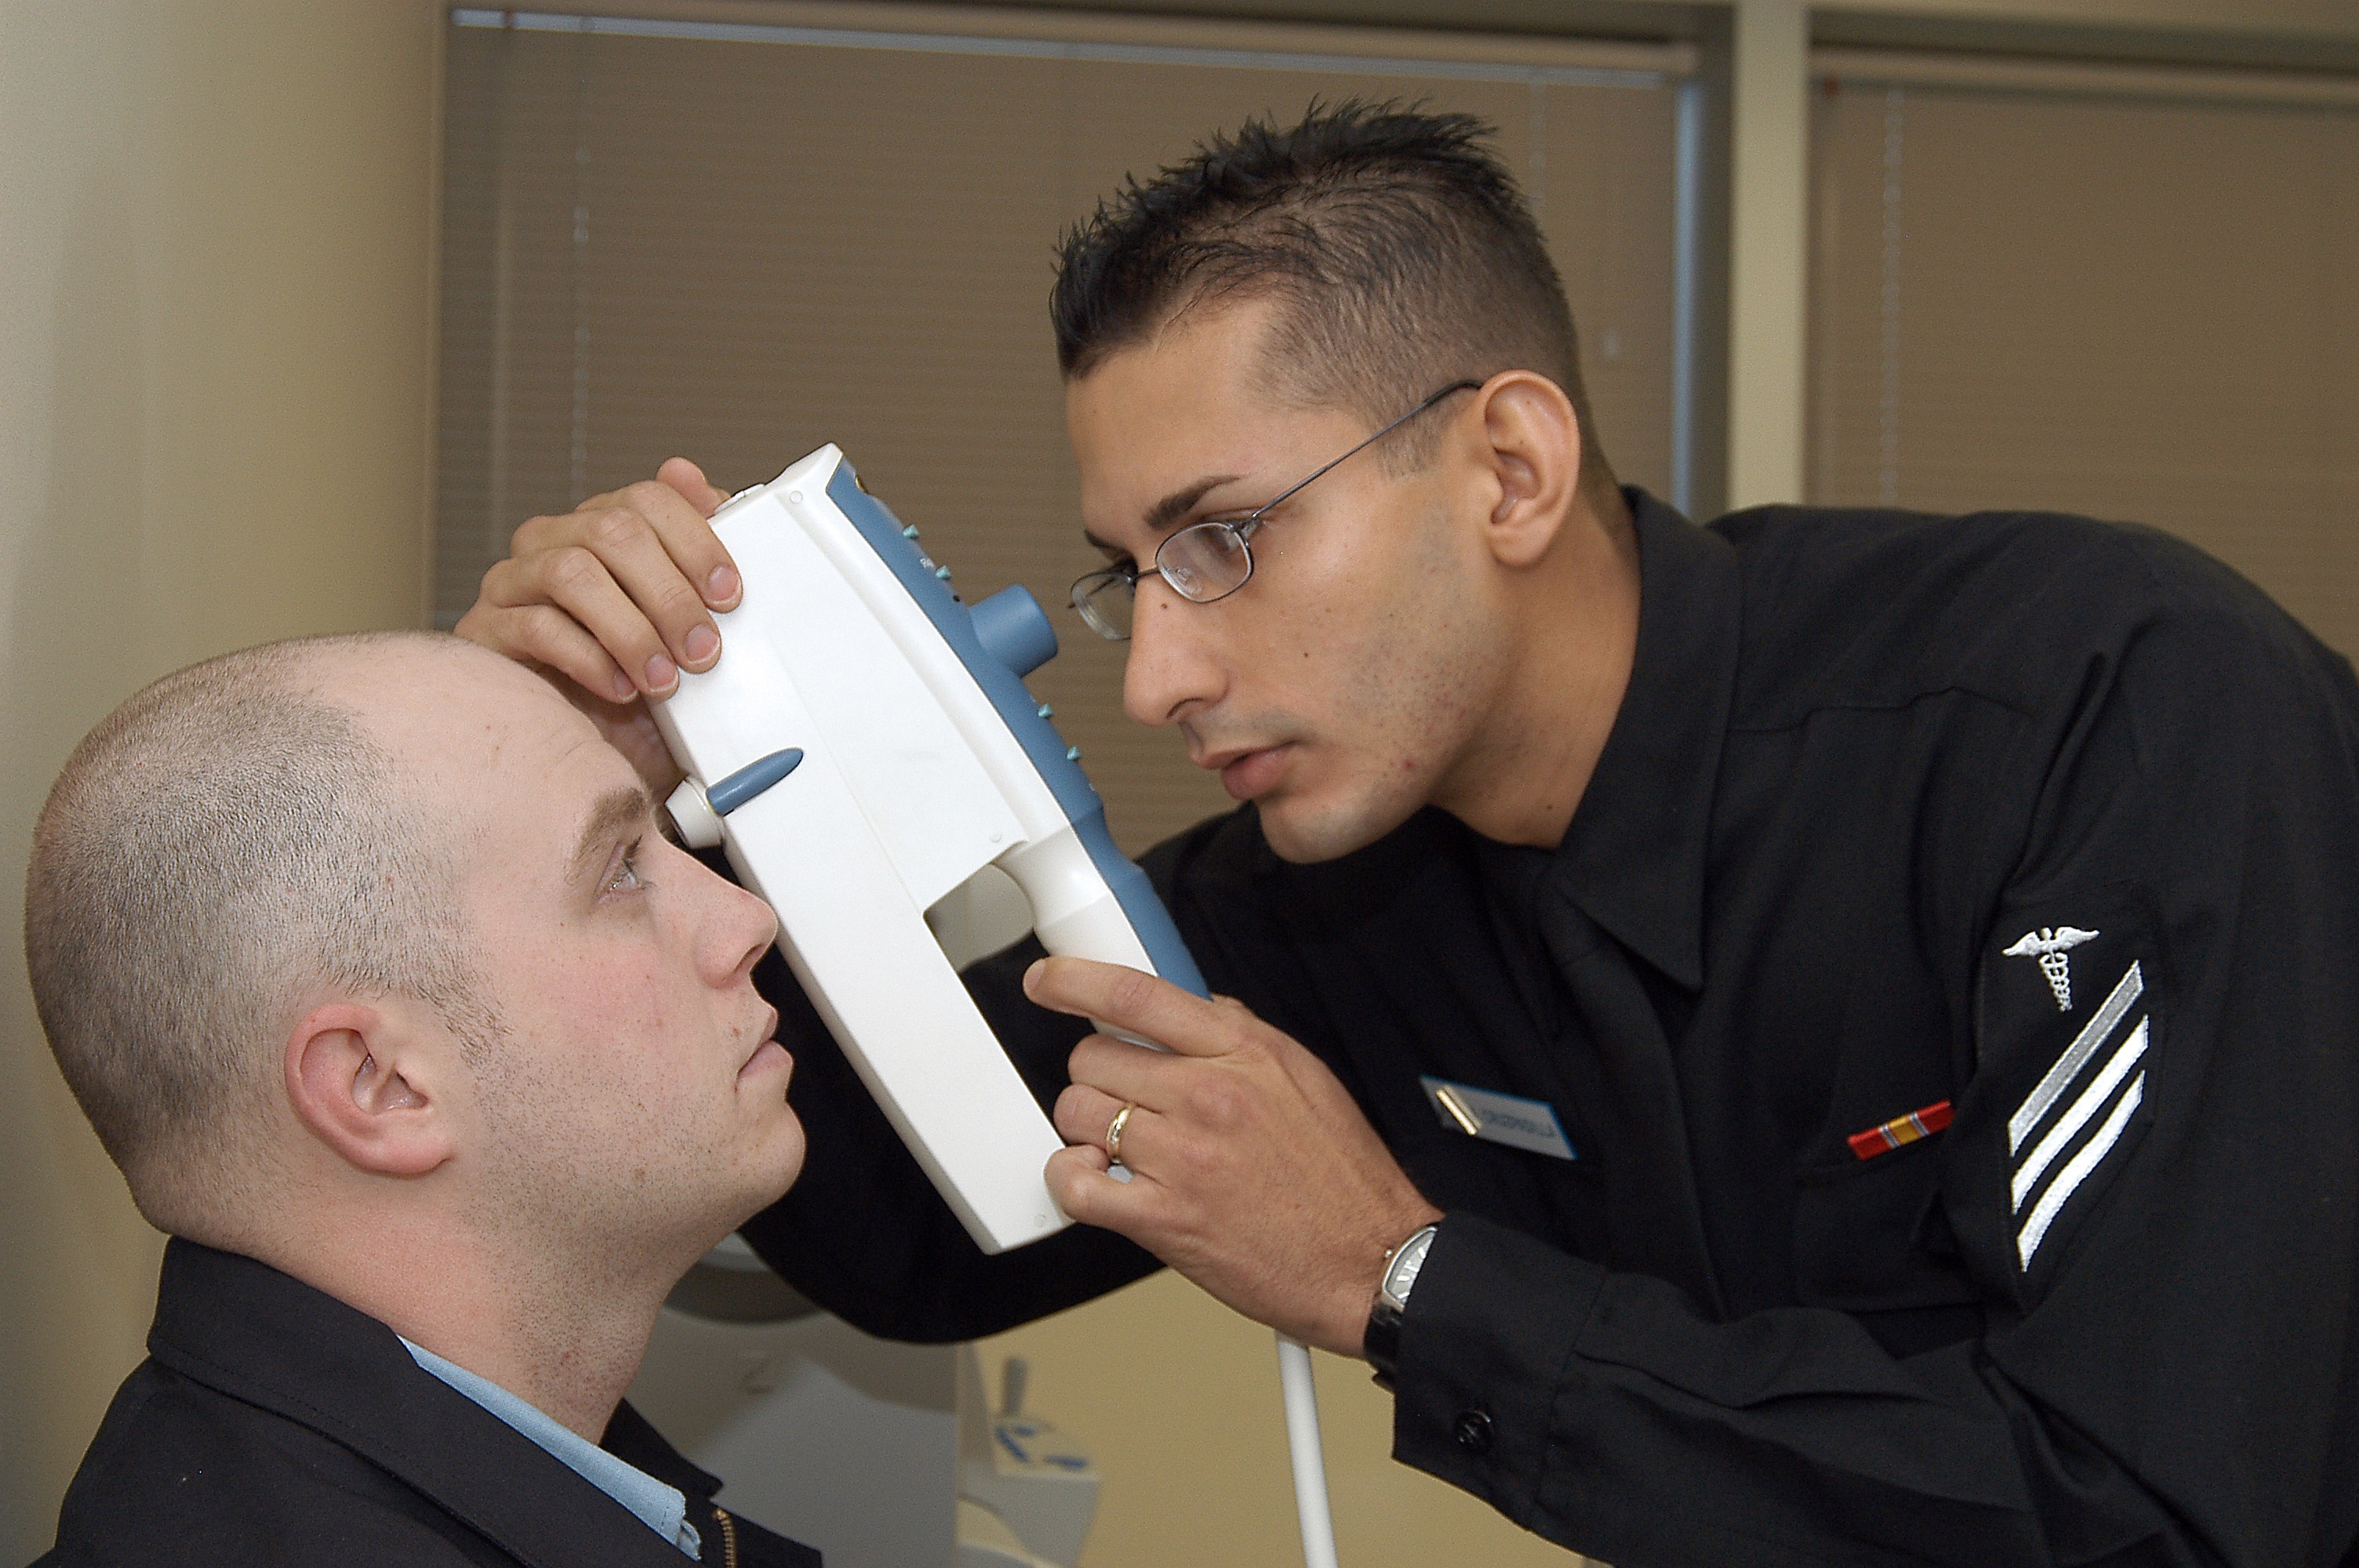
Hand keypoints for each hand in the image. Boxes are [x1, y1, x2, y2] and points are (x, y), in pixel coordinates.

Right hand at [454, 458, 738, 788]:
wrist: (589, 749)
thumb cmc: (637, 679)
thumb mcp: (683, 621)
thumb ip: (694, 555)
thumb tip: (699, 483)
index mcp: (602, 526)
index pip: (646, 500)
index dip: (694, 541)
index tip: (728, 593)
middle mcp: (553, 542)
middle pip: (611, 531)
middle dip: (668, 593)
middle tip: (703, 647)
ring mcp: (514, 582)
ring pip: (571, 572)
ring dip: (630, 628)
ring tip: (665, 678)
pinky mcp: (488, 630)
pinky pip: (536, 625)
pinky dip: (589, 658)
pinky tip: (622, 688)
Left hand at [1031, 957, 1442, 1356]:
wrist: (1367, 1260)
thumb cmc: (1342, 1177)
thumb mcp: (1306, 1077)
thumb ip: (1242, 1035)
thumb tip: (1195, 1009)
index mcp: (1244, 1053)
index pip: (1136, 996)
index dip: (1075, 980)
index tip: (1048, 981)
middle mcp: (1208, 1096)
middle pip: (1093, 1058)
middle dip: (1098, 1076)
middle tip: (1126, 1099)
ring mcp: (1182, 1158)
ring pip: (1077, 1114)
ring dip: (1087, 1129)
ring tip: (1124, 1146)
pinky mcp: (1163, 1219)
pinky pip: (1076, 1185)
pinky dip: (1072, 1180)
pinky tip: (1096, 1179)